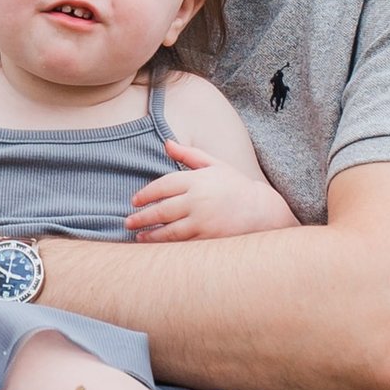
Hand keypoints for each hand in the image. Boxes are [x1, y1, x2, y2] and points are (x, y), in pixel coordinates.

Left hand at [126, 140, 298, 239]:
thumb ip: (189, 155)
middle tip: (128, 222)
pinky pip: (183, 244)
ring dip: (151, 235)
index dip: (146, 194)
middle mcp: (198, 200)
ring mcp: (203, 221)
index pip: (163, 186)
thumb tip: (166, 142)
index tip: (134, 201)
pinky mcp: (209, 239)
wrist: (261, 211)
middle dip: (142, 217)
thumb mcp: (214, 165)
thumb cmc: (235, 185)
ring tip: (138, 237)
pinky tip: (158, 247)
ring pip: (169, 231)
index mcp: (198, 180)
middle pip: (162, 210)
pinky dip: (167, 246)